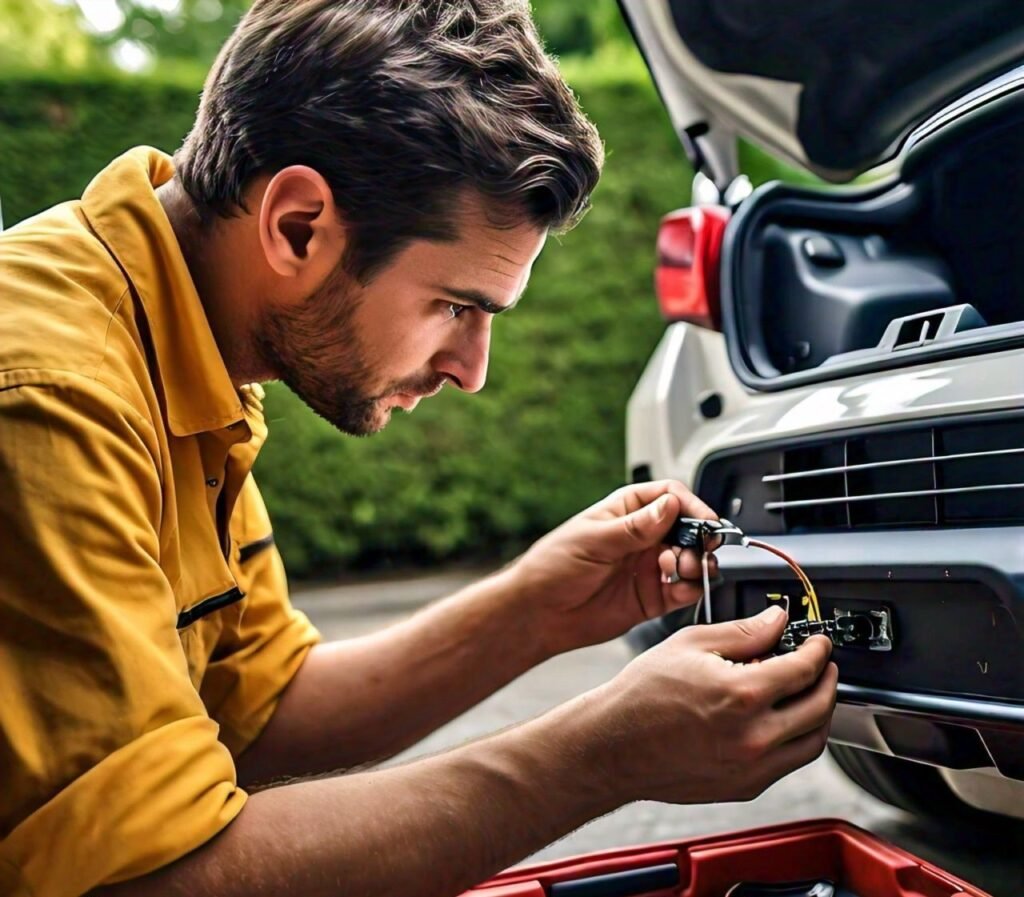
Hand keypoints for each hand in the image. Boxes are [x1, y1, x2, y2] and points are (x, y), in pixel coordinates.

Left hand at [510, 480, 718, 656]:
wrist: (538, 614)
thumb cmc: (552, 567)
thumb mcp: (593, 540)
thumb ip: (634, 527)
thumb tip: (670, 506)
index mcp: (626, 512)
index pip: (669, 497)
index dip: (691, 506)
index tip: (704, 520)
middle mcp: (642, 537)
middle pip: (687, 528)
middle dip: (699, 537)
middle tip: (700, 549)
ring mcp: (648, 567)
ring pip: (690, 559)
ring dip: (697, 563)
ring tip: (685, 568)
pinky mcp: (651, 597)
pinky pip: (682, 591)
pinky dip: (691, 589)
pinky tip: (682, 588)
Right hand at [587, 606, 837, 805]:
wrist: (614, 745)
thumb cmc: (642, 695)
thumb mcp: (690, 644)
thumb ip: (743, 632)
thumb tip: (777, 620)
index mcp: (743, 694)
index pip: (804, 669)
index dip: (818, 650)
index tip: (818, 643)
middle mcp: (754, 736)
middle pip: (820, 707)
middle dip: (828, 679)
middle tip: (821, 665)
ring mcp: (752, 767)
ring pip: (813, 741)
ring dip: (820, 714)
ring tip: (808, 694)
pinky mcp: (745, 787)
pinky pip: (789, 764)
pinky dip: (797, 740)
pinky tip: (781, 721)